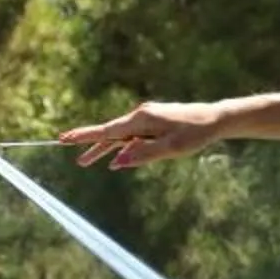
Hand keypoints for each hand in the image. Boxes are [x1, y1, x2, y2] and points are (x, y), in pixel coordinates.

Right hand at [57, 101, 227, 169]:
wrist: (214, 119)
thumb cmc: (194, 134)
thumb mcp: (170, 149)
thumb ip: (143, 155)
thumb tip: (117, 162)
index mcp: (141, 120)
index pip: (107, 131)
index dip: (85, 136)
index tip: (64, 138)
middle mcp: (140, 116)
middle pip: (110, 133)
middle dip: (89, 144)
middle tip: (65, 146)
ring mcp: (146, 119)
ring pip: (120, 137)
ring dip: (104, 149)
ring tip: (85, 162)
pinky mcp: (153, 124)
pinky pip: (132, 137)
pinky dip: (122, 147)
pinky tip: (115, 159)